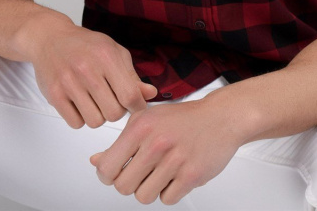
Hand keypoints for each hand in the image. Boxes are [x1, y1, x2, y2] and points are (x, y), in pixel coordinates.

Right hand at [30, 23, 157, 127]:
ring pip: (95, 122)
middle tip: (110, 99)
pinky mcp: (54, 95)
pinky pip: (76, 124)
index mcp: (107, 57)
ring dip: (98, 115)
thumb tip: (151, 94)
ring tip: (94, 100)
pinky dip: (81, 118)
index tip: (135, 105)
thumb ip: (132, 76)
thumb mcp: (114, 52)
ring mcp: (69, 83)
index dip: (137, 106)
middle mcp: (88, 69)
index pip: (130, 96)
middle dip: (116, 110)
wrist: (51, 38)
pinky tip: (80, 103)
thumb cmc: (86, 46)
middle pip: (114, 113)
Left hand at [90, 94, 243, 205]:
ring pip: (144, 196)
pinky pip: (167, 199)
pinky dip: (169, 192)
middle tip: (141, 173)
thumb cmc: (182, 119)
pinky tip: (175, 175)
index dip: (107, 175)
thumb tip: (96, 161)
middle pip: (123, 187)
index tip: (115, 172)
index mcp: (141, 126)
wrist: (220, 117)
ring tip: (160, 173)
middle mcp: (156, 142)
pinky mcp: (192, 175)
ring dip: (150, 189)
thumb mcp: (146, 120)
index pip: (107, 167)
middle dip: (130, 184)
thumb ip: (120, 143)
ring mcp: (175, 160)